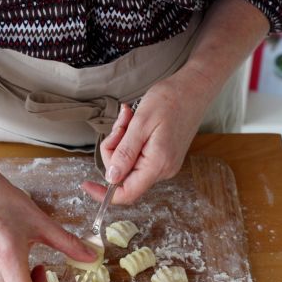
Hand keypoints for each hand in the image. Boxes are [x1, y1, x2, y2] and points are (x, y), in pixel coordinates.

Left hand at [82, 67, 213, 203]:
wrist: (195, 87)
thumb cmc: (170, 100)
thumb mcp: (141, 123)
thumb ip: (125, 153)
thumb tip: (111, 178)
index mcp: (157, 164)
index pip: (127, 193)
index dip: (104, 193)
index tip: (86, 184)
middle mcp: (163, 170)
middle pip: (123, 175)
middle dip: (113, 150)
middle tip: (119, 125)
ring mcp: (164, 164)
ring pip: (128, 163)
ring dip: (121, 141)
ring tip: (129, 118)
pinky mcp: (163, 156)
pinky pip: (137, 155)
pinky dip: (130, 140)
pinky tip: (135, 122)